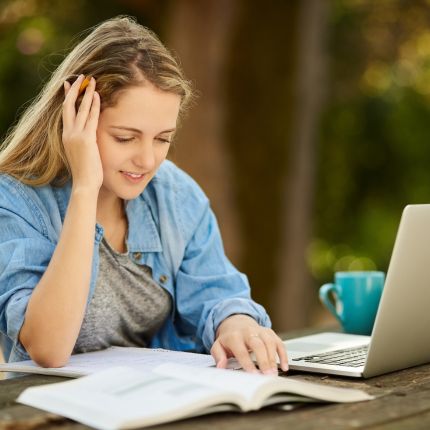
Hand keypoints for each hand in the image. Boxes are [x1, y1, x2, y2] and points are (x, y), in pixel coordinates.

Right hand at [62, 75, 102, 192]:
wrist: (84, 184)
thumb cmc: (86, 174)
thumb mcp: (83, 156)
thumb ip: (84, 145)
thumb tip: (91, 141)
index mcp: (67, 138)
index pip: (66, 113)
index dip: (68, 98)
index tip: (70, 86)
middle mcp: (68, 134)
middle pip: (68, 106)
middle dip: (74, 90)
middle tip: (81, 77)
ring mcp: (76, 136)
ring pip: (80, 109)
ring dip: (86, 93)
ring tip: (92, 80)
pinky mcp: (86, 139)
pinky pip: (91, 117)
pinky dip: (94, 105)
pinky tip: (98, 95)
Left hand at [211, 314, 288, 374]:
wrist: (237, 322)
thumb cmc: (229, 338)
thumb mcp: (218, 345)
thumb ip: (218, 355)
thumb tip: (221, 366)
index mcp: (235, 336)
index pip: (242, 350)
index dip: (248, 363)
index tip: (253, 375)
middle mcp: (249, 332)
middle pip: (258, 344)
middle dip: (264, 360)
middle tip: (268, 375)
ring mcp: (260, 331)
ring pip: (270, 342)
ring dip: (274, 358)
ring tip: (275, 373)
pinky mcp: (269, 332)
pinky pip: (279, 342)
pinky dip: (283, 354)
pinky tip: (284, 366)